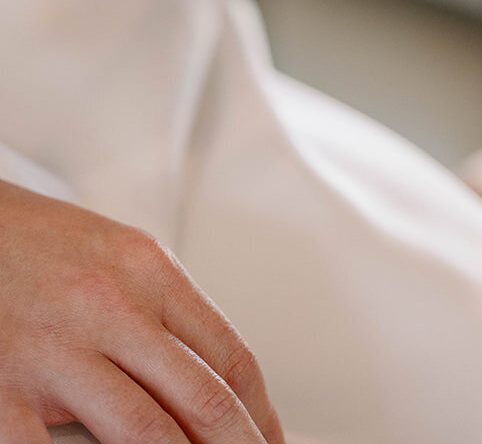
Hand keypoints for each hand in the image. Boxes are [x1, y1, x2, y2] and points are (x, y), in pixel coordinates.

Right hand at [0, 180, 283, 443]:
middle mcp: (110, 307)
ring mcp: (56, 352)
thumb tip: (206, 374)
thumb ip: (159, 310)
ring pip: (147, 431)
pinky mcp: (4, 392)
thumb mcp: (114, 256)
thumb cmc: (32, 244)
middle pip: (202, 397)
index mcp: (146, 269)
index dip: (259, 413)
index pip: (229, 355)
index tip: (269, 442)